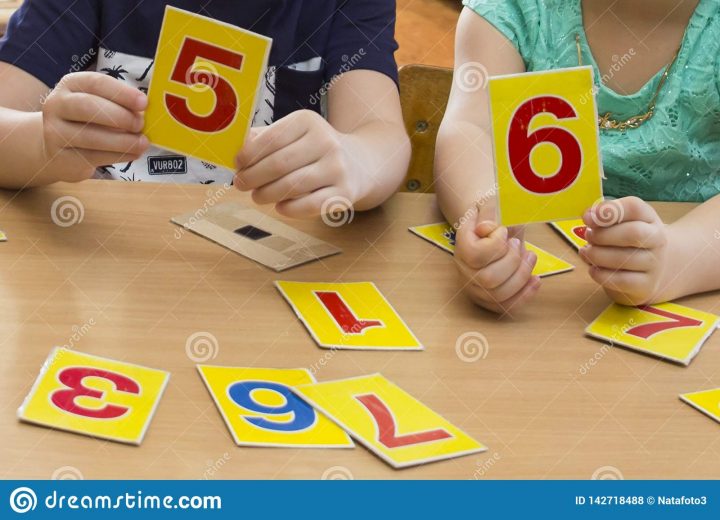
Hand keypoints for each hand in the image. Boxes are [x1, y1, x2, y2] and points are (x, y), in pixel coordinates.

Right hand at [42, 72, 148, 181]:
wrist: (57, 149)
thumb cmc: (86, 121)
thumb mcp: (99, 105)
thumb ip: (119, 105)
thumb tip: (147, 114)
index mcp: (71, 85)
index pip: (95, 82)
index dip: (122, 92)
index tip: (144, 102)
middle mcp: (57, 105)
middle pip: (88, 106)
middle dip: (120, 116)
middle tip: (141, 124)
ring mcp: (55, 132)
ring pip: (91, 136)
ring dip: (123, 141)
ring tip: (142, 143)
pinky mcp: (61, 157)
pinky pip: (93, 157)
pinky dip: (119, 156)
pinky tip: (134, 154)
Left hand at [234, 110, 357, 217]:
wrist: (360, 163)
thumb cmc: (314, 150)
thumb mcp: (294, 135)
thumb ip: (265, 139)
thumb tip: (235, 151)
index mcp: (309, 121)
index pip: (272, 138)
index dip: (249, 154)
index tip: (237, 165)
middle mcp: (326, 142)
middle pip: (279, 164)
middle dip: (253, 177)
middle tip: (241, 184)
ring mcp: (337, 168)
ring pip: (291, 186)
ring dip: (266, 194)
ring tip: (257, 196)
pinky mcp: (344, 193)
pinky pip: (310, 205)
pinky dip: (289, 209)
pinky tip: (280, 207)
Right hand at [454, 211, 540, 313]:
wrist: (494, 228)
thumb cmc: (495, 217)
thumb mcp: (492, 205)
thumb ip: (489, 212)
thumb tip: (487, 228)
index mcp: (461, 247)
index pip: (475, 255)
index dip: (496, 244)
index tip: (503, 231)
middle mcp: (464, 271)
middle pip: (488, 279)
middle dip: (512, 261)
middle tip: (518, 244)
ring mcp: (475, 288)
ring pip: (499, 295)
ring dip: (522, 275)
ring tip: (530, 256)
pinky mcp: (489, 300)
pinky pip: (506, 307)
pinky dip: (526, 294)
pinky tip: (535, 279)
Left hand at [580, 197, 669, 305]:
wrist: (651, 270)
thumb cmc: (626, 243)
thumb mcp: (619, 224)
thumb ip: (603, 218)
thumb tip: (588, 216)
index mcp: (649, 218)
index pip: (635, 207)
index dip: (608, 210)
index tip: (586, 218)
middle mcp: (657, 239)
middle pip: (633, 233)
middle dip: (602, 235)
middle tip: (588, 236)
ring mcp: (654, 264)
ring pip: (624, 259)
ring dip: (597, 255)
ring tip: (587, 252)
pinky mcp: (646, 285)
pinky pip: (621, 280)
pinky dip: (600, 274)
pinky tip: (592, 269)